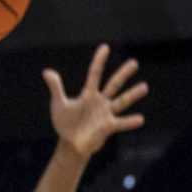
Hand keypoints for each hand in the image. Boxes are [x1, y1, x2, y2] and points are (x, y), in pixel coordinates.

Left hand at [43, 45, 149, 159]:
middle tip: (134, 63)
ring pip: (121, 101)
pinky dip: (130, 121)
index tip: (105, 47)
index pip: (95, 74)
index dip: (99, 61)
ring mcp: (106, 113)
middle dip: (123, 74)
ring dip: (132, 95)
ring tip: (144, 86)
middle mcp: (100, 101)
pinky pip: (121, 123)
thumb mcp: (59, 105)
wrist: (71, 144)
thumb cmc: (65, 123)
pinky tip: (140, 119)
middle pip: (113, 84)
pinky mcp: (108, 127)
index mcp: (88, 94)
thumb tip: (46, 71)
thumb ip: (56, 88)